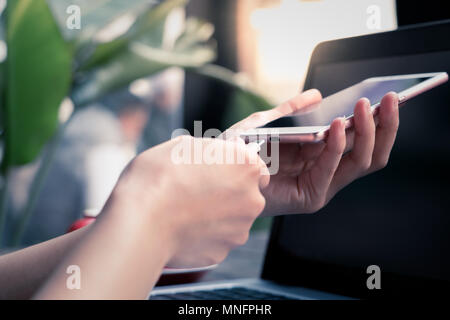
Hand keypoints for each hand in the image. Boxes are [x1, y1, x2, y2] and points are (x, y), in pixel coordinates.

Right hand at [108, 136, 268, 267]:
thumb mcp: (184, 146)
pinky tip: (183, 227)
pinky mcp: (223, 252)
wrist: (141, 221)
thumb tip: (219, 152)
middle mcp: (252, 199)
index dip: (238, 168)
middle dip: (230, 193)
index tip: (222, 170)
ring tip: (187, 210)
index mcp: (246, 167)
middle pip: (248, 195)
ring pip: (233, 220)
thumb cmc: (159, 177)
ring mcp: (239, 229)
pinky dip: (205, 235)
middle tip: (199, 190)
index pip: (257, 167)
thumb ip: (212, 150)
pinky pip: (217, 240)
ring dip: (218, 215)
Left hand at [227, 89, 399, 215]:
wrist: (217, 172)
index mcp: (320, 153)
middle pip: (369, 152)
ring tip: (365, 108)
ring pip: (360, 162)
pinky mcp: (310, 197)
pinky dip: (336, 148)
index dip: (378, 119)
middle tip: (391, 100)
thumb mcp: (268, 122)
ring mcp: (321, 185)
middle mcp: (326, 170)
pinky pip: (331, 170)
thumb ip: (292, 110)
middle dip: (384, 125)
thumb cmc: (240, 150)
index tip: (387, 97)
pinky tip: (336, 127)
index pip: (360, 139)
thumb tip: (317, 94)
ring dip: (366, 133)